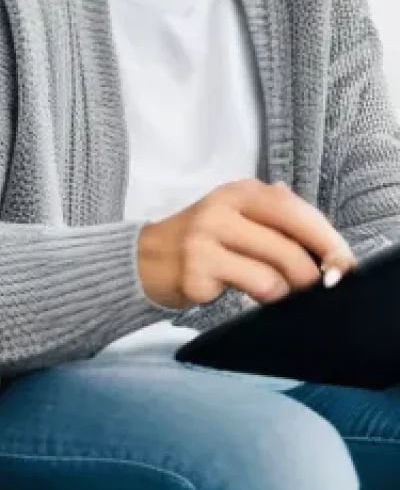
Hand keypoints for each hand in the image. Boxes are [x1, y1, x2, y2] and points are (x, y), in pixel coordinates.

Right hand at [136, 179, 356, 308]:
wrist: (145, 259)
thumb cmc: (202, 241)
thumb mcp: (238, 217)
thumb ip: (279, 223)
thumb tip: (330, 251)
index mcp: (238, 192)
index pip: (296, 211)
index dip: (328, 241)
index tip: (344, 265)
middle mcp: (221, 209)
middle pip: (291, 245)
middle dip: (312, 274)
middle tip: (312, 287)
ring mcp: (205, 239)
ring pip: (275, 273)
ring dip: (285, 290)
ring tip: (272, 290)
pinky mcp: (195, 271)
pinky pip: (251, 289)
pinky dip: (261, 298)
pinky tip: (243, 292)